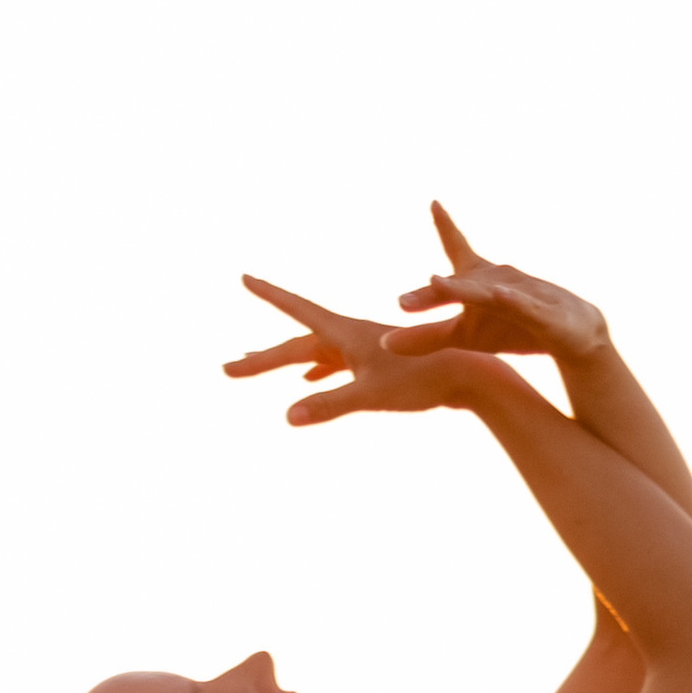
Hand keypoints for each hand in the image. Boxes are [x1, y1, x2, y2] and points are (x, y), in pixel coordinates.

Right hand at [223, 273, 492, 424]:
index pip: (295, 310)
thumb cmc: (422, 382)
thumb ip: (328, 404)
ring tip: (251, 366)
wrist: (467, 376)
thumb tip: (287, 416)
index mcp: (344, 333)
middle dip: (259, 359)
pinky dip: (313, 373)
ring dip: (281, 363)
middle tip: (225, 369)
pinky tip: (304, 385)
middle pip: (294, 346)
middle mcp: (348, 336)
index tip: (243, 276)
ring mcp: (360, 351)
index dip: (268, 295)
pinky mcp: (375, 366)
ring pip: (310, 356)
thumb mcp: (371, 395)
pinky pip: (332, 367)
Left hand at [386, 202, 608, 368]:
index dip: (446, 225)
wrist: (572, 334)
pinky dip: (515, 304)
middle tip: (402, 301)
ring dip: (468, 292)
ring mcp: (522, 297)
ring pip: (492, 294)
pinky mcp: (543, 317)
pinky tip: (501, 297)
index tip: (434, 201)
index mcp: (477, 282)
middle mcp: (497, 282)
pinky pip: (527, 310)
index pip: (458, 248)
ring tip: (441, 286)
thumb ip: (426, 338)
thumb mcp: (466, 337)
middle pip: (463, 285)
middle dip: (435, 292)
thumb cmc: (514, 327)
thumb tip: (382, 343)